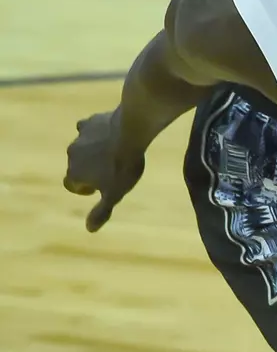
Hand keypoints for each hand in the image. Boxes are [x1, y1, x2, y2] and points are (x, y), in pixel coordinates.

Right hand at [63, 110, 145, 231]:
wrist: (130, 132)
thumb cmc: (123, 166)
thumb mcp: (114, 193)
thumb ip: (101, 211)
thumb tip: (90, 229)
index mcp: (74, 173)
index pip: (72, 184)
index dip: (84, 188)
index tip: (97, 188)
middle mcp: (72, 154)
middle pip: (76, 165)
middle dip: (89, 169)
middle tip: (109, 170)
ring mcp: (80, 137)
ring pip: (82, 147)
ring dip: (92, 151)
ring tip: (112, 152)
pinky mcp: (90, 121)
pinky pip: (88, 128)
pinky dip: (96, 132)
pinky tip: (109, 133)